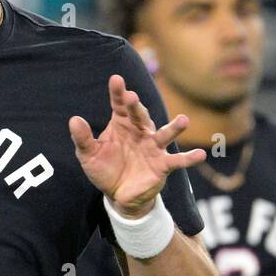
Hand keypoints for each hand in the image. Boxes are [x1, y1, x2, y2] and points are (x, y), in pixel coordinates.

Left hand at [69, 74, 205, 218]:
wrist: (117, 195)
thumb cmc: (105, 169)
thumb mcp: (88, 155)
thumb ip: (83, 138)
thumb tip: (74, 120)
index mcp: (122, 124)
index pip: (120, 105)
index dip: (118, 92)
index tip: (116, 80)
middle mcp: (140, 131)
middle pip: (139, 115)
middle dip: (136, 106)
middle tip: (131, 97)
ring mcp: (153, 147)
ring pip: (165, 134)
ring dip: (175, 127)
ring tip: (184, 120)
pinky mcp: (162, 165)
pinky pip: (177, 161)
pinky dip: (189, 158)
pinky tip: (201, 155)